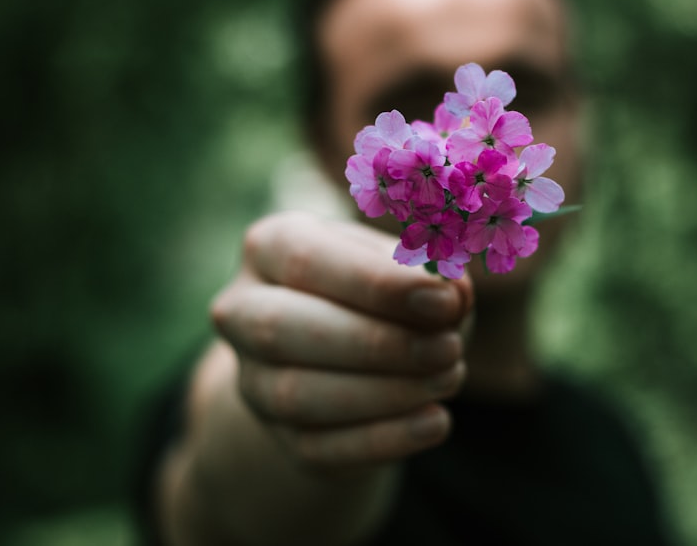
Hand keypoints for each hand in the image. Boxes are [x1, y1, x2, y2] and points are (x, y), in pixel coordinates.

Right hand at [210, 211, 471, 470]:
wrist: (357, 355)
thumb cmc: (386, 292)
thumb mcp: (407, 266)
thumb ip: (432, 270)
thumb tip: (452, 293)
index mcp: (270, 247)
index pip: (306, 259)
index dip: (376, 282)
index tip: (443, 298)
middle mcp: (244, 312)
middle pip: (283, 329)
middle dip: (375, 342)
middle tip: (449, 347)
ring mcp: (254, 380)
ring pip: (297, 395)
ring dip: (385, 392)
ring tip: (450, 377)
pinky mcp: (281, 436)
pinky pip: (319, 449)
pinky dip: (383, 439)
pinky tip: (435, 421)